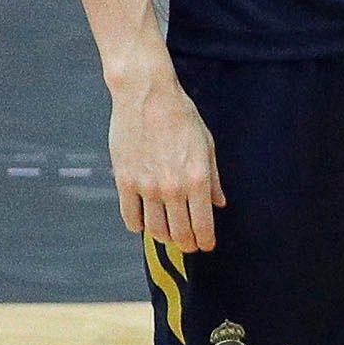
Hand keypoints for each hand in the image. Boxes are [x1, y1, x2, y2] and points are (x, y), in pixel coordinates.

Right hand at [107, 49, 221, 255]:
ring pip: (155, 228)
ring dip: (164, 237)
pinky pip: (129, 216)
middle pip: (179, 231)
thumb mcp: (207, 146)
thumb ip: (213, 178)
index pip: (202, 223)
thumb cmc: (182, 117)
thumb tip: (219, 203)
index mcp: (197, 179)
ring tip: (169, 235)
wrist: (147, 98)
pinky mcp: (124, 182)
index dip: (205, 240)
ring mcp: (146, 187)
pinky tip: (144, 223)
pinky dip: (138, 225)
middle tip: (189, 245)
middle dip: (187, 243)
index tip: (206, 246)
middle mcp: (172, 188)